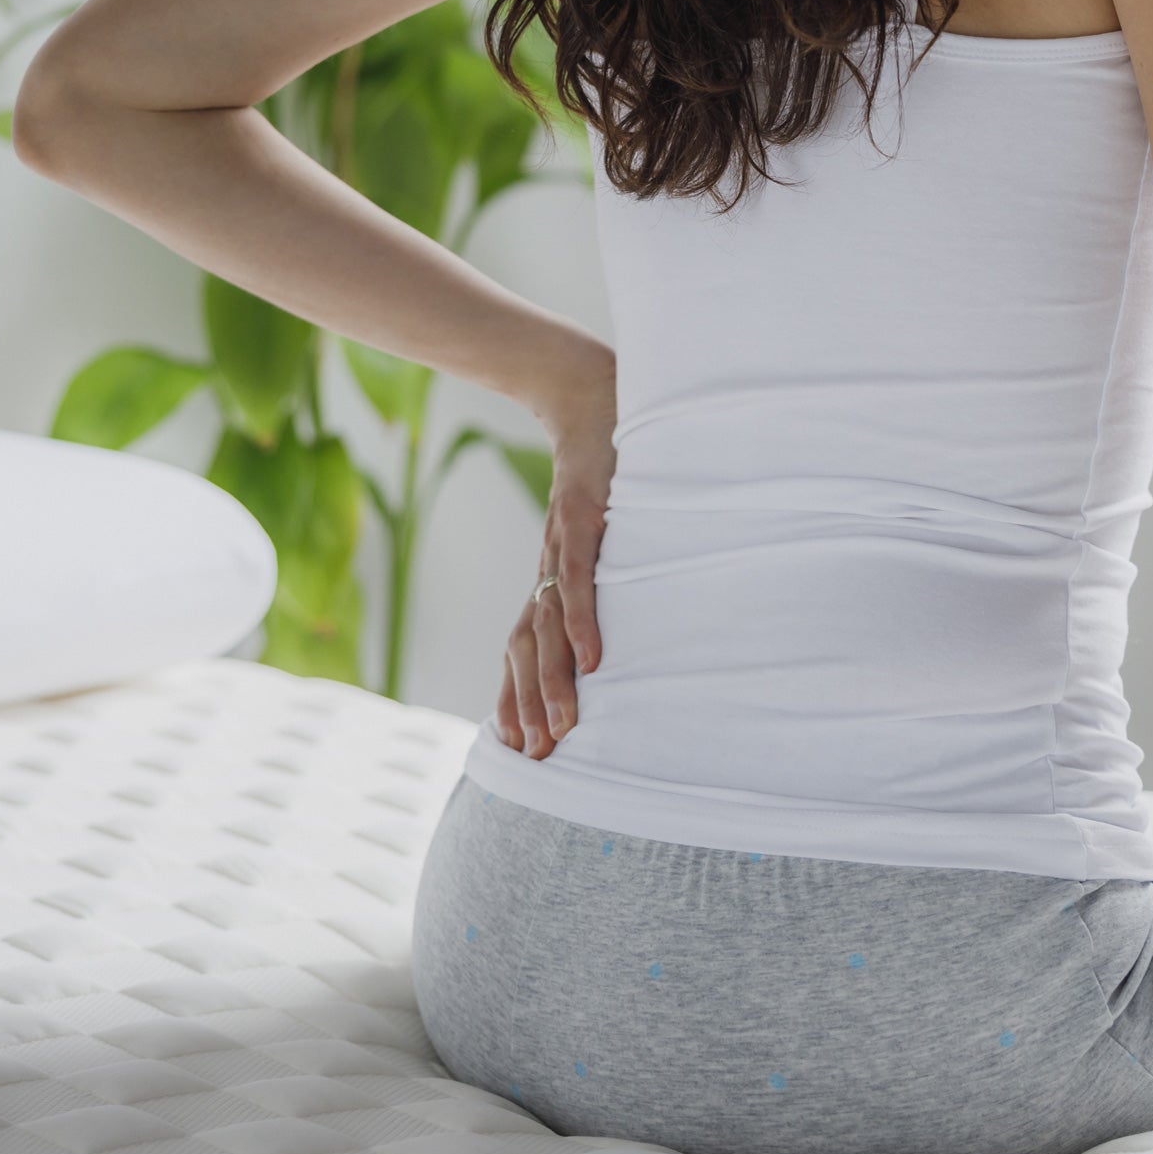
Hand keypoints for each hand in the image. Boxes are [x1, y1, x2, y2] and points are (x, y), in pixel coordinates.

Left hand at [496, 341, 615, 757]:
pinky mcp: (584, 517)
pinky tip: (592, 661)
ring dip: (553, 680)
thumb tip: (632, 619)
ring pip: (550, 624)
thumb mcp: (611, 528)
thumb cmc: (610, 467)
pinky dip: (583, 621)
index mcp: (553, 572)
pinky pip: (580, 579)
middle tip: (539, 758)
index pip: (528, 645)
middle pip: (530, 648)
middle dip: (531, 704)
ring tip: (563, 729)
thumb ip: (616, 572)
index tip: (522, 747)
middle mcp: (550, 565)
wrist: (593, 395)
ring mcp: (563, 543)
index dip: (520, 694)